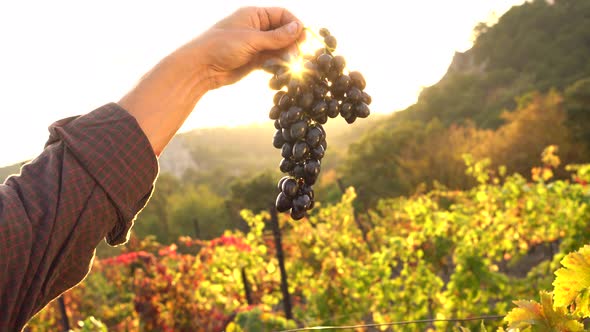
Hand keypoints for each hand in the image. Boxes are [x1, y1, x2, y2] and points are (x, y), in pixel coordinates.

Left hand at [174, 7, 303, 89]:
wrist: (201, 68)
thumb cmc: (221, 47)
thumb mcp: (252, 40)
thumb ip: (276, 36)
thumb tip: (299, 28)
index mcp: (254, 15)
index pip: (282, 15)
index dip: (295, 25)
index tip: (303, 39)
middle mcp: (256, 28)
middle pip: (283, 32)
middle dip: (292, 43)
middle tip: (297, 57)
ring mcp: (255, 45)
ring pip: (279, 48)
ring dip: (286, 56)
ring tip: (291, 66)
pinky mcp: (254, 60)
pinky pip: (272, 60)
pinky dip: (278, 65)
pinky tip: (281, 71)